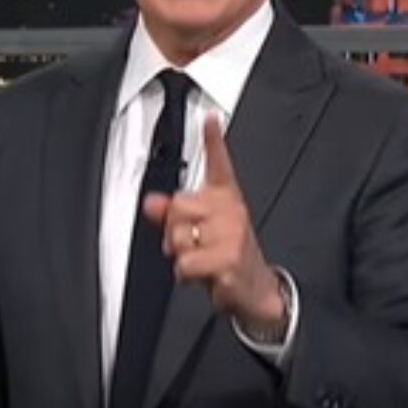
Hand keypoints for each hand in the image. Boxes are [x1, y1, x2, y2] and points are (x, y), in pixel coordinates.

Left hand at [143, 114, 285, 329]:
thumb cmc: (227, 256)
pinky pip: (185, 264)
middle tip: (194, 245)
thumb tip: (151, 202)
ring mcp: (232, 233)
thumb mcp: (201, 232)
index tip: (209, 118)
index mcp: (226, 199)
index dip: (213, 139)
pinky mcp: (228, 257)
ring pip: (179, 238)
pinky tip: (207, 275)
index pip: (219, 164)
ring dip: (182, 257)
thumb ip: (172, 215)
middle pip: (179, 207)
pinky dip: (188, 275)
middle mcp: (231, 211)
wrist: (256, 289)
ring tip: (204, 260)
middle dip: (175, 232)